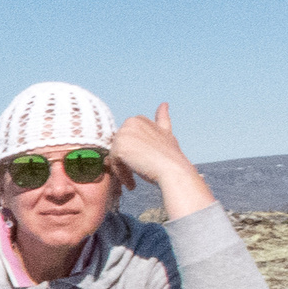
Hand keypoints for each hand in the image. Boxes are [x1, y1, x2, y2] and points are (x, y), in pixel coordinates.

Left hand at [108, 104, 216, 219]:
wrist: (173, 170)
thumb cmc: (170, 156)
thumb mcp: (166, 133)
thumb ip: (162, 120)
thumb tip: (164, 104)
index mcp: (138, 119)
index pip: (126, 141)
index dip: (133, 154)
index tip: (143, 163)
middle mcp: (129, 123)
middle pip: (118, 148)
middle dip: (126, 162)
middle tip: (136, 174)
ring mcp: (123, 135)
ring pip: (115, 157)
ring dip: (123, 171)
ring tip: (133, 182)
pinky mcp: (119, 149)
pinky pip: (113, 165)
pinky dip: (121, 175)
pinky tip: (132, 184)